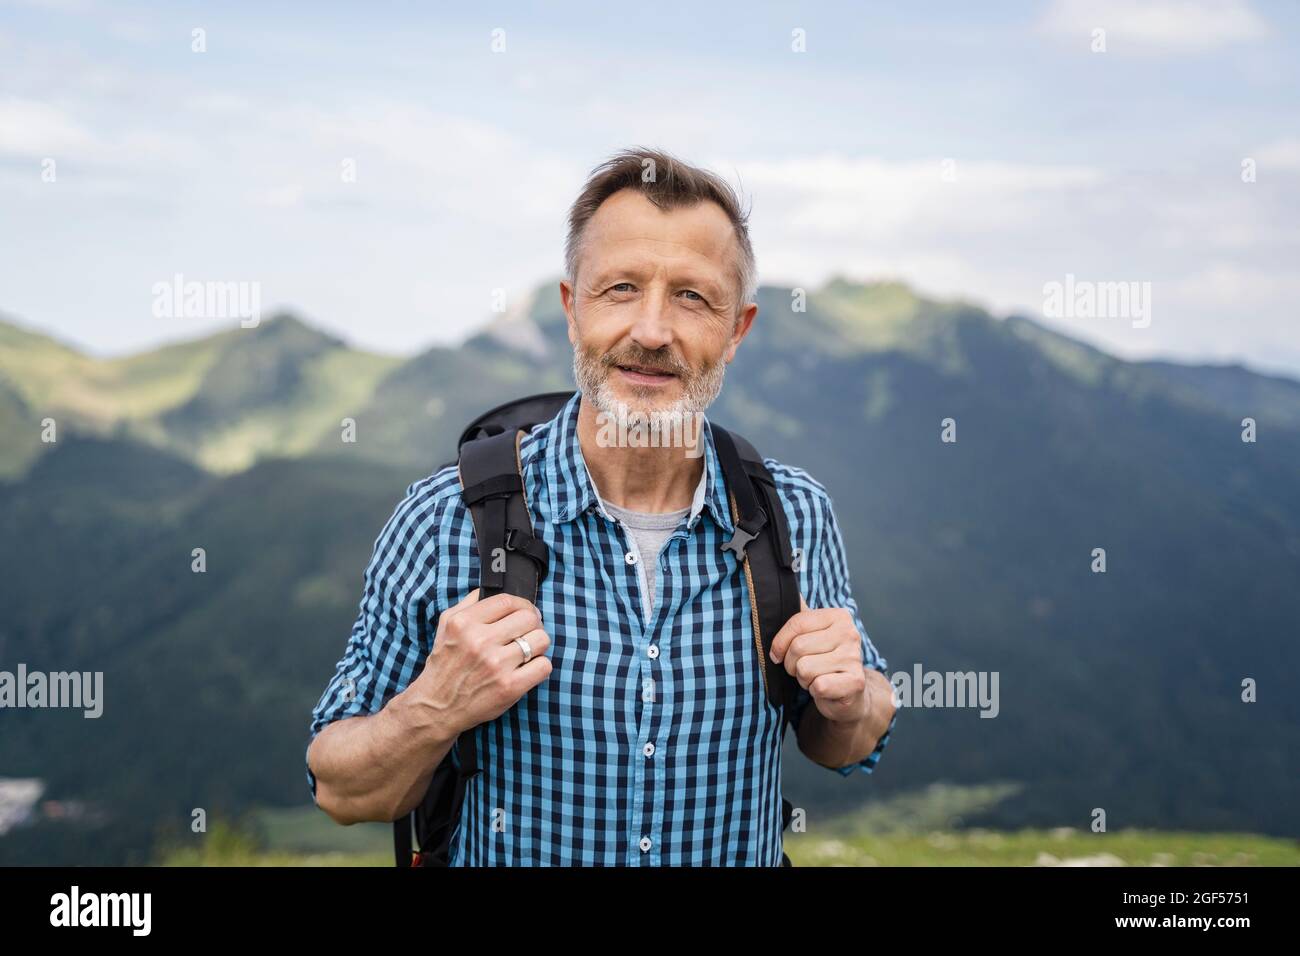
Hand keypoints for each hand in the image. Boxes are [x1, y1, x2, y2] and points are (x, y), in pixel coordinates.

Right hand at [408, 589, 551, 734]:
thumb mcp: (446, 626)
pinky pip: (544, 665)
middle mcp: (479, 641)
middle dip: (533, 623)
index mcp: (464, 623)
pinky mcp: (509, 687)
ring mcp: (496, 665)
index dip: (523, 604)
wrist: (437, 706)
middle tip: (528, 631)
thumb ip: (469, 603)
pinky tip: (528, 668)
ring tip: (528, 650)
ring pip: (541, 639)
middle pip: (529, 617)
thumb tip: (492, 588)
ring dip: (538, 644)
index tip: (525, 612)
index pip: (508, 601)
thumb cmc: (445, 664)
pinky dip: (540, 665)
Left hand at [768, 595, 868, 723]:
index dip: (780, 642)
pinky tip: (825, 687)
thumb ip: (800, 614)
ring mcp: (854, 657)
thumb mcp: (814, 633)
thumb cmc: (825, 660)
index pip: (796, 623)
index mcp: (839, 616)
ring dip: (803, 679)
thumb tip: (782, 582)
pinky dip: (814, 690)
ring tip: (816, 676)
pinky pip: (817, 686)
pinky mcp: (855, 681)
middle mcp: (850, 633)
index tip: (777, 654)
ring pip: (804, 668)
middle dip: (792, 664)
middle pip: (798, 648)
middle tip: (803, 668)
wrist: (851, 692)